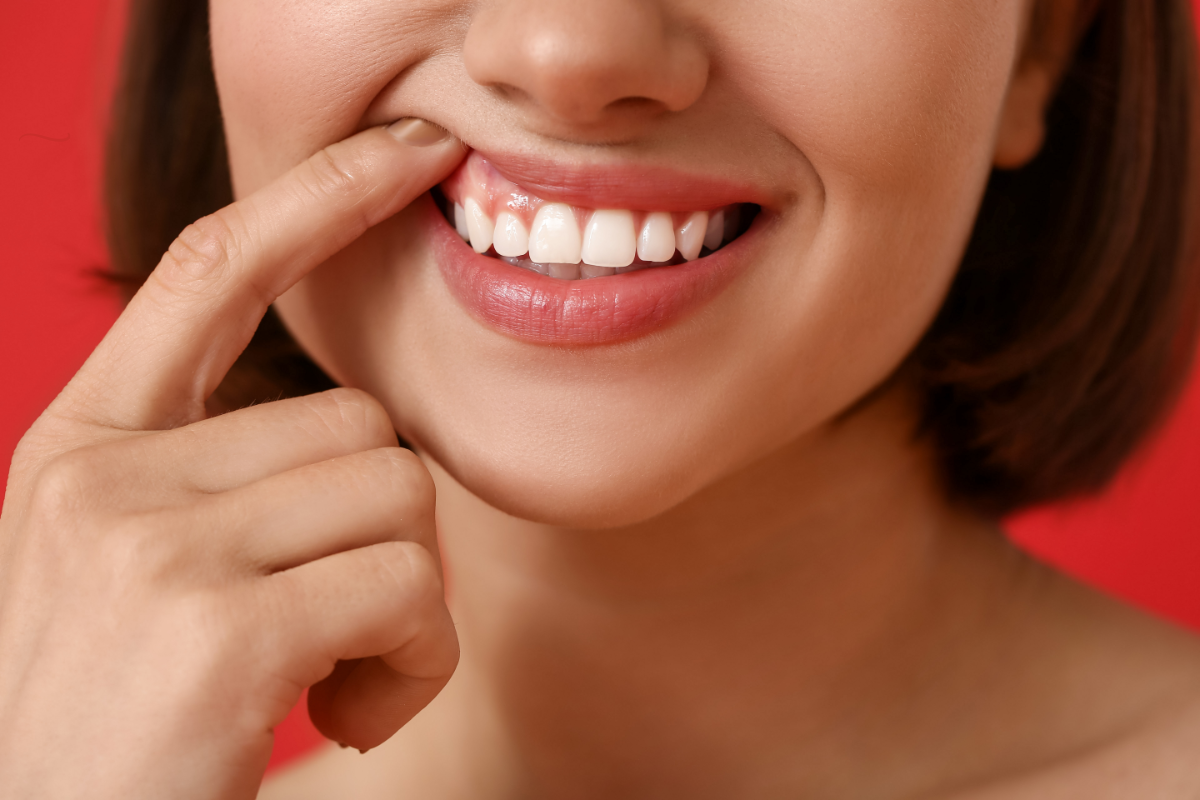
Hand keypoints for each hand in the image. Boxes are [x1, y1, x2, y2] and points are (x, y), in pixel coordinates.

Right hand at [0, 120, 464, 799]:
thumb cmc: (120, 723)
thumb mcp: (132, 571)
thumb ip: (215, 478)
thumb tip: (357, 429)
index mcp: (82, 449)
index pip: (208, 267)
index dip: (321, 196)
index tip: (409, 153)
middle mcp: (104, 477)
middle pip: (359, 423)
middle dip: (383, 534)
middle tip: (332, 631)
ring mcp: (153, 546)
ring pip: (399, 494)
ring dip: (406, 601)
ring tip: (332, 676)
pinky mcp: (220, 627)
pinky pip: (407, 584)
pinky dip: (414, 661)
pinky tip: (342, 715)